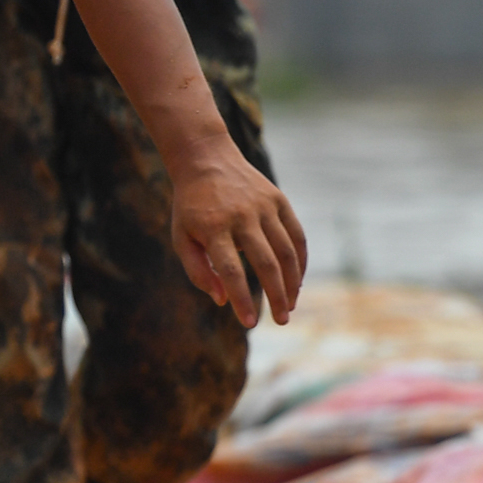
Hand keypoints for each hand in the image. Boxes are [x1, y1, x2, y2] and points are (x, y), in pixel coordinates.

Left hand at [164, 147, 307, 328]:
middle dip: (276, 296)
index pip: (230, 271)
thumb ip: (198, 271)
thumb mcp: (182, 238)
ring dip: (292, 283)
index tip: (249, 323)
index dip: (241, 298)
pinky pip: (297, 235)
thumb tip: (222, 300)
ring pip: (286, 251)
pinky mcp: (279, 200)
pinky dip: (301, 261)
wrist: (205, 160)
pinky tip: (297, 281)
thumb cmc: (191, 208)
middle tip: (281, 321)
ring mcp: (263, 207)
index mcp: (212, 228)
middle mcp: (240, 217)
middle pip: (265, 263)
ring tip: (290, 306)